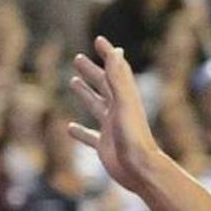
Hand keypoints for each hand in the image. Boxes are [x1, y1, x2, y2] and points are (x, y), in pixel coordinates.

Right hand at [69, 37, 162, 195]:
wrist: (141, 170)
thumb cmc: (134, 137)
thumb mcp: (124, 104)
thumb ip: (119, 78)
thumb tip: (116, 51)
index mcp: (124, 99)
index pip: (115, 71)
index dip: (108, 55)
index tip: (99, 40)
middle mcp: (119, 112)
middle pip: (103, 86)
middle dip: (92, 72)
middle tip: (78, 59)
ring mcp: (111, 129)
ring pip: (96, 107)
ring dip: (85, 94)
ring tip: (73, 82)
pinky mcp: (105, 146)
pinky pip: (90, 136)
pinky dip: (80, 131)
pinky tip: (69, 128)